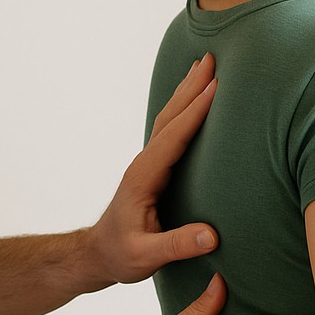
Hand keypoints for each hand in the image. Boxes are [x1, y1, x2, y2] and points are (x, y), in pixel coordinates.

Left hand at [83, 53, 219, 288]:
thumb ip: (176, 245)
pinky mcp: (154, 168)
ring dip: (187, 91)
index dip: (195, 112)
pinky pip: (172, 130)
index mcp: (143, 177)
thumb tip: (212, 235)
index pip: (173, 138)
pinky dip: (184, 107)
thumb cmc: (120, 255)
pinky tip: (193, 98)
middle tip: (212, 58)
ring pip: (169, 119)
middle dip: (191, 87)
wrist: (98, 254)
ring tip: (204, 65)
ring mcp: (148, 163)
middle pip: (170, 117)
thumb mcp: (146, 256)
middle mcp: (144, 163)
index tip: (216, 88)